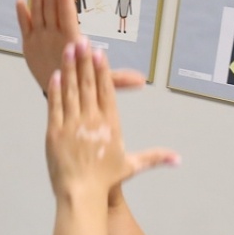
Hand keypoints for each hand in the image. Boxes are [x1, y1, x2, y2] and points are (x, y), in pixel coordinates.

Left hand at [18, 0, 143, 93]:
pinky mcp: (27, 44)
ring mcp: (38, 39)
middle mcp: (51, 37)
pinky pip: (23, 25)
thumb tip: (141, 80)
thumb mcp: (99, 79)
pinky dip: (21, 11)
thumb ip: (119, 78)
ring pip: (36, 11)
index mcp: (69, 41)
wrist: (55, 94)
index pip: (66, 13)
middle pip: (50, 6)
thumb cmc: (79, 80)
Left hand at [45, 40, 174, 197]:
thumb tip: (178, 159)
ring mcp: (72, 125)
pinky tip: (55, 74)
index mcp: (111, 124)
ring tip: (68, 49)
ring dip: (69, 67)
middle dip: (85, 60)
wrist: (80, 194)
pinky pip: (55, 105)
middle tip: (83, 40)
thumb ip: (154, 157)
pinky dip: (55, 89)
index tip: (100, 53)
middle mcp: (92, 120)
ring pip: (71, 90)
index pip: (107, 90)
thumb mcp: (131, 166)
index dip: (103, 70)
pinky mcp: (55, 132)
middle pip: (89, 84)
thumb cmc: (105, 182)